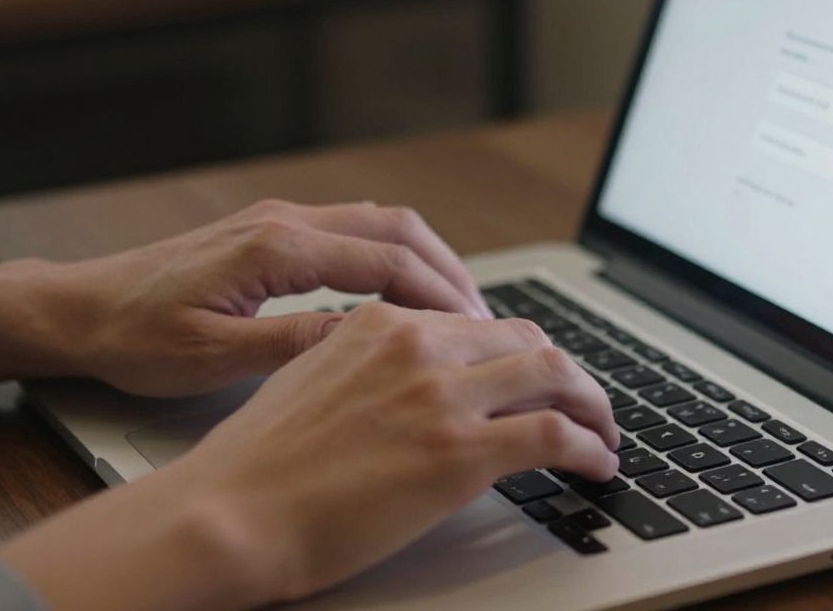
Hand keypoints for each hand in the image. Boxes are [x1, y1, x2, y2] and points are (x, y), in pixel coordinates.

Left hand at [0, 200, 491, 395]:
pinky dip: (391, 256)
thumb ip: (294, 343)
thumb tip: (368, 339)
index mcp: (275, 247)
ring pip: (377, 223)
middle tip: (484, 319)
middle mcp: (282, 220)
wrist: (73, 311)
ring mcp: (276, 220)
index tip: (478, 330)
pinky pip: (350, 231)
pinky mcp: (267, 232)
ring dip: (424, 259)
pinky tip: (402, 294)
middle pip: (396, 228)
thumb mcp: (212, 357)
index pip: (386, 262)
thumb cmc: (131, 338)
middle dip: (448, 269)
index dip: (440, 296)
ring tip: (456, 309)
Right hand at [0, 304, 618, 610]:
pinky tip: (597, 465)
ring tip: (604, 432)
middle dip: (564, 372)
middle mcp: (417, 344)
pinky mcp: (462, 451)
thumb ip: (364, 365)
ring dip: (592, 404)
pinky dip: (590, 446)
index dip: (515, 350)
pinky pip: (556, 434)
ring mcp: (442, 395)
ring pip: (555, 374)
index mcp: (379, 322)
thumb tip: (404, 383)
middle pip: (525, 339)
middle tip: (581, 403)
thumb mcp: (306, 380)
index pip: (476, 321)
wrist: (228, 512)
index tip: (533, 374)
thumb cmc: (253, 466)